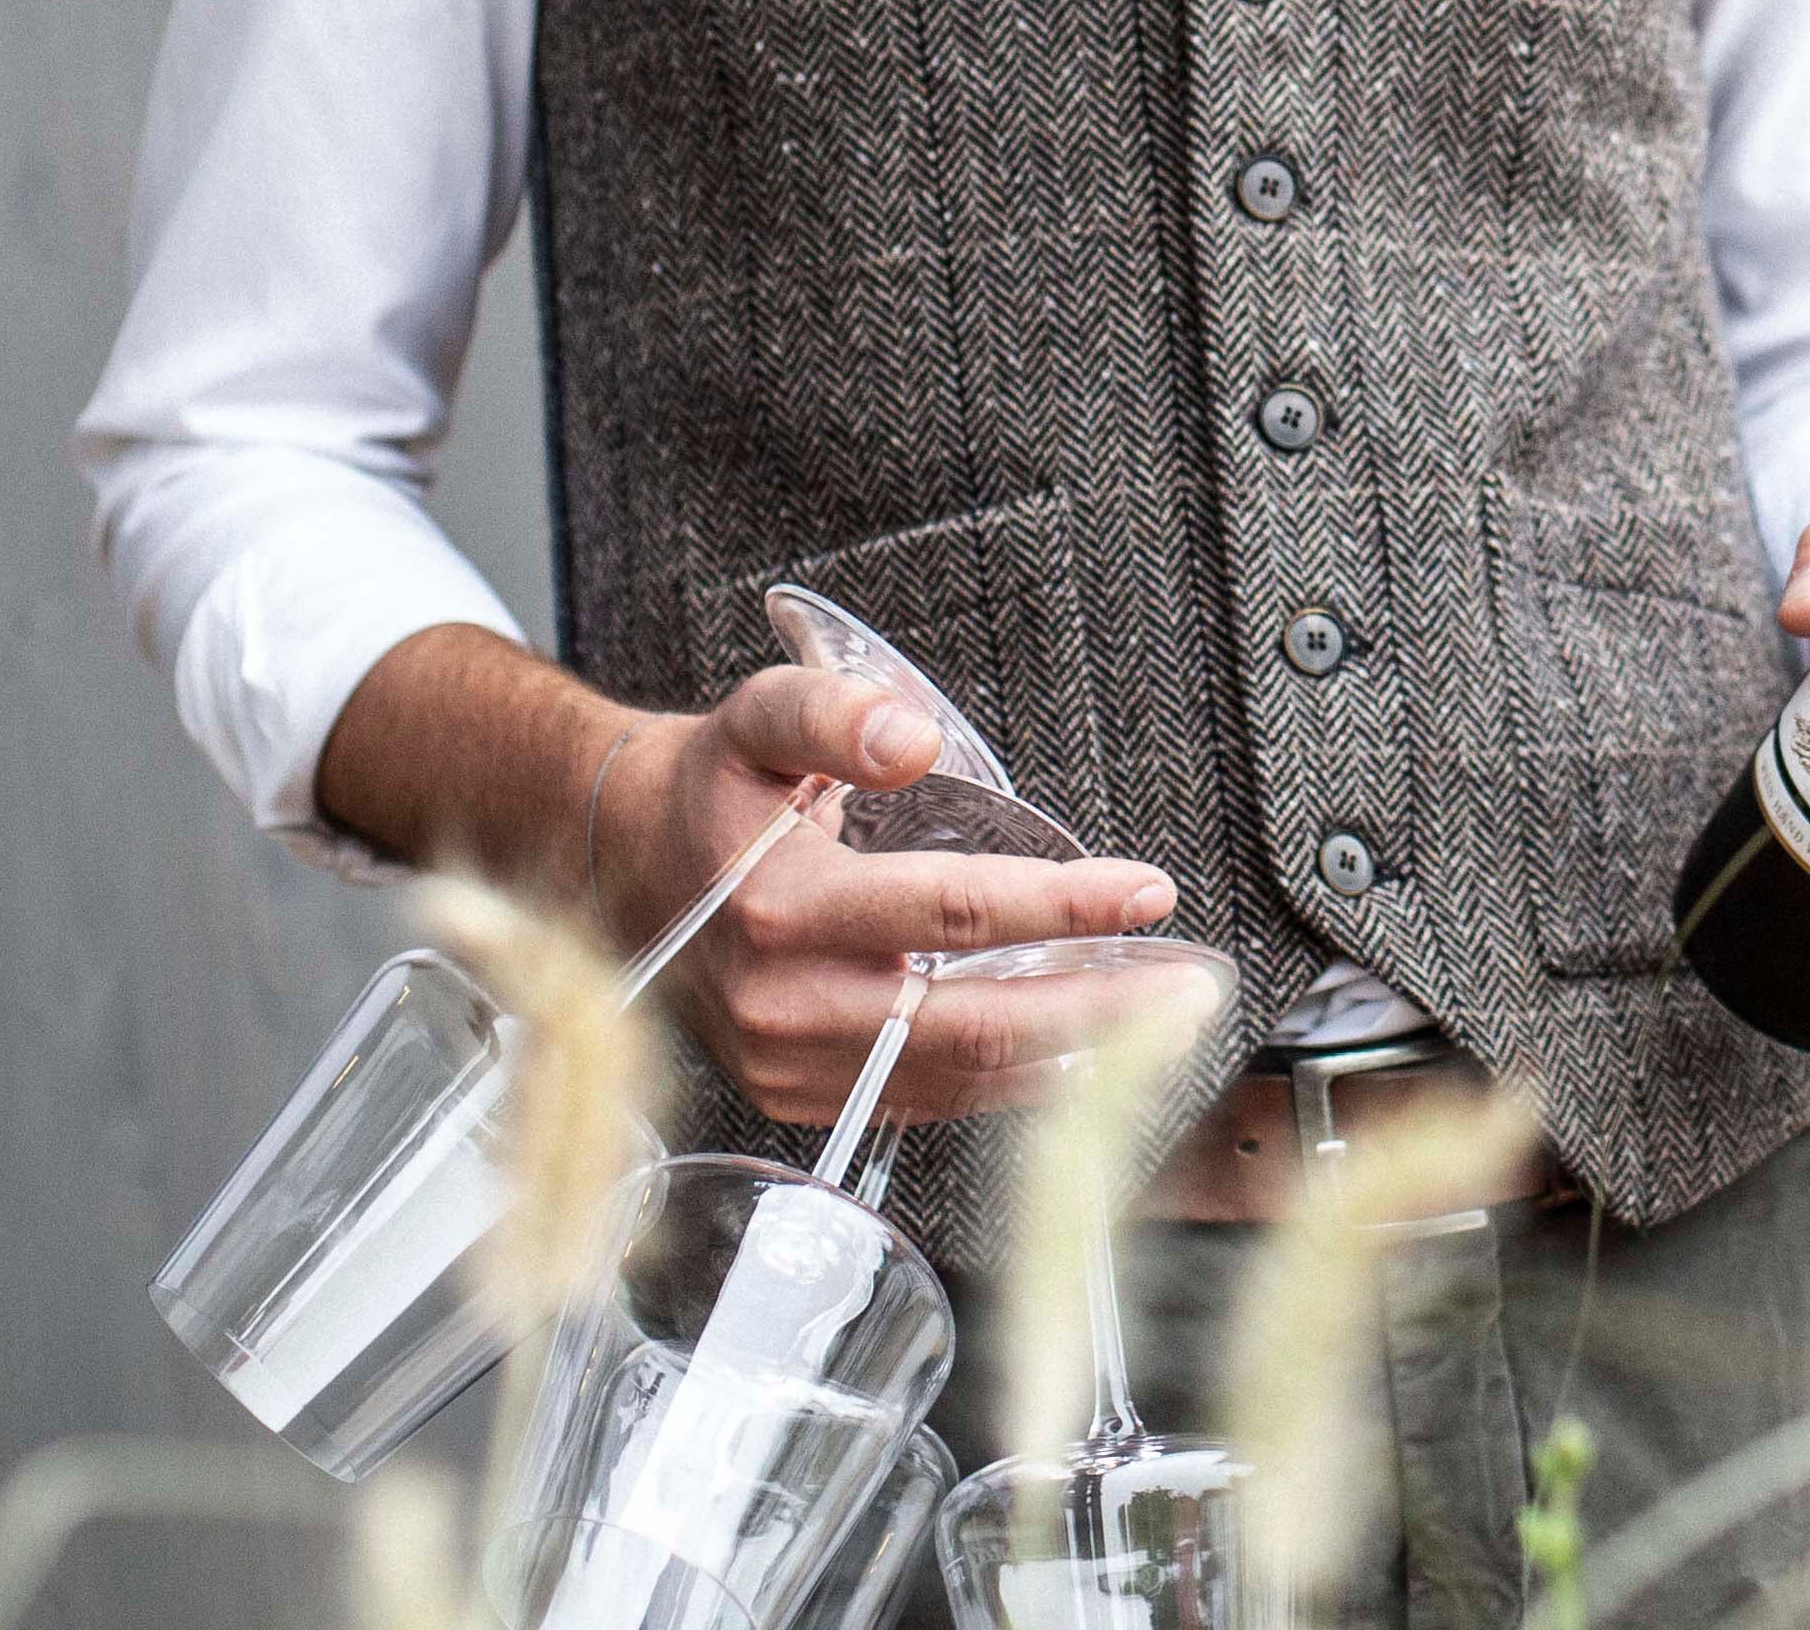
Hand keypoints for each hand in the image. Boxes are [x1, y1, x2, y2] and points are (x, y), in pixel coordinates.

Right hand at [598, 662, 1179, 1127]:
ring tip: (1164, 1024)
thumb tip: (915, 734)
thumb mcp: (759, 717)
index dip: (1064, 906)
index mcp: (782, 909)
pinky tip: (1081, 1053)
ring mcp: (792, 1066)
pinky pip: (929, 1099)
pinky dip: (1014, 1082)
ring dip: (1076, 1056)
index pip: (955, 915)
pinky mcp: (800, 1098)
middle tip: (1191, 989)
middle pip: (978, 1020)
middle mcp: (787, 1004)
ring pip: (964, 1077)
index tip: (1147, 893)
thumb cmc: (711, 793)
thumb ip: (838, 710)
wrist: (617, 873)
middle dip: (1103, 1010)